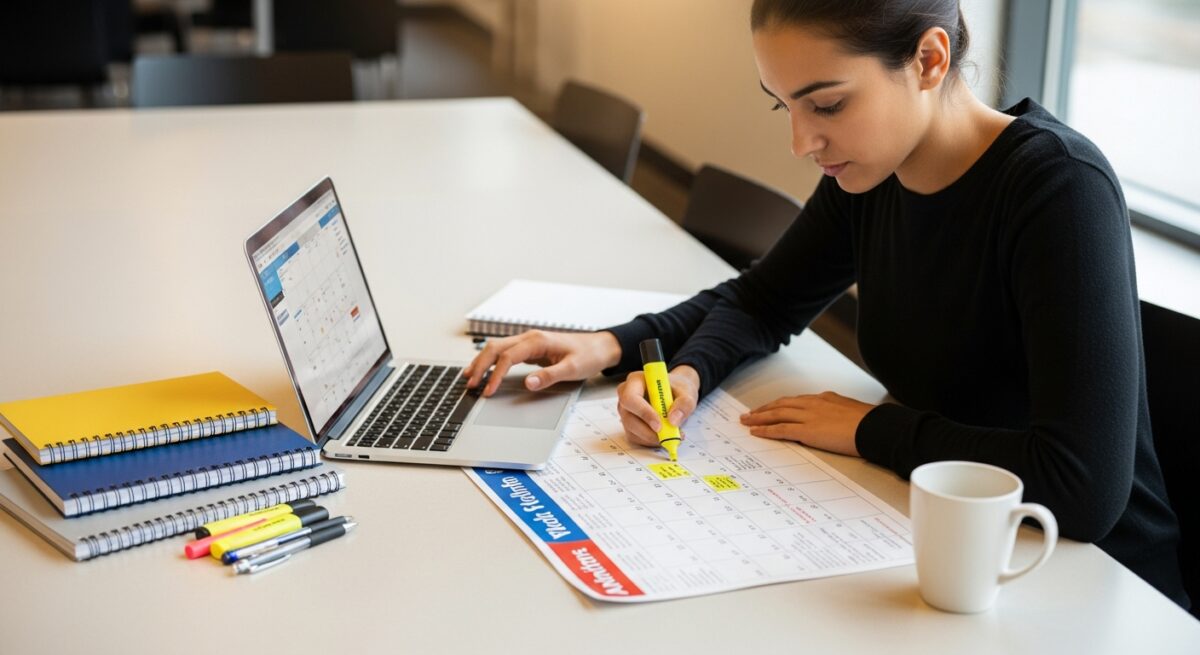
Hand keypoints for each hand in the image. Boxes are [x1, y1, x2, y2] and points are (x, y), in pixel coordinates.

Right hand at [463, 330, 621, 396]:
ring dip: (481, 362)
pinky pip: (504, 353)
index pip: (508, 357)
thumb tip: (528, 383)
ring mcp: (528, 342)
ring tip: (469, 378)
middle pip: (495, 348)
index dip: (495, 375)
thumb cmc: (588, 355)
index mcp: (537, 341)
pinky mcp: (529, 348)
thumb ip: (549, 376)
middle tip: (470, 384)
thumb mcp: (572, 369)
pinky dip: (491, 361)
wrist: (599, 346)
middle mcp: (529, 338)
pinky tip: (483, 370)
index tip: (488, 391)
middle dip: (480, 366)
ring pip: (496, 348)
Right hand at [617, 365, 700, 447]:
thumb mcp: (686, 392)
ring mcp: (626, 412)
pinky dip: (651, 441)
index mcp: (635, 381)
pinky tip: (666, 435)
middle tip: (669, 436)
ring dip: (652, 438)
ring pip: (632, 431)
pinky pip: (636, 438)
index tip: (659, 425)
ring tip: (673, 434)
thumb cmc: (676, 389)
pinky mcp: (629, 425)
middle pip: (628, 418)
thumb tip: (673, 420)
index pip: (631, 398)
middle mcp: (625, 396)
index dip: (643, 413)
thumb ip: (684, 404)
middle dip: (648, 431)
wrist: (675, 394)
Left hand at [739, 391, 873, 456]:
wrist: (875, 427)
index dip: (780, 404)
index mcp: (824, 398)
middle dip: (764, 409)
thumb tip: (834, 419)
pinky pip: (781, 429)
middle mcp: (813, 403)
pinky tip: (756, 432)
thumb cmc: (870, 423)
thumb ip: (838, 412)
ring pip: (777, 414)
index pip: (796, 401)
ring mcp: (809, 416)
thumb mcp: (851, 411)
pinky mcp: (807, 431)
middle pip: (782, 404)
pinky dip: (766, 430)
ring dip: (759, 417)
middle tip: (749, 413)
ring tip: (746, 421)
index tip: (770, 407)